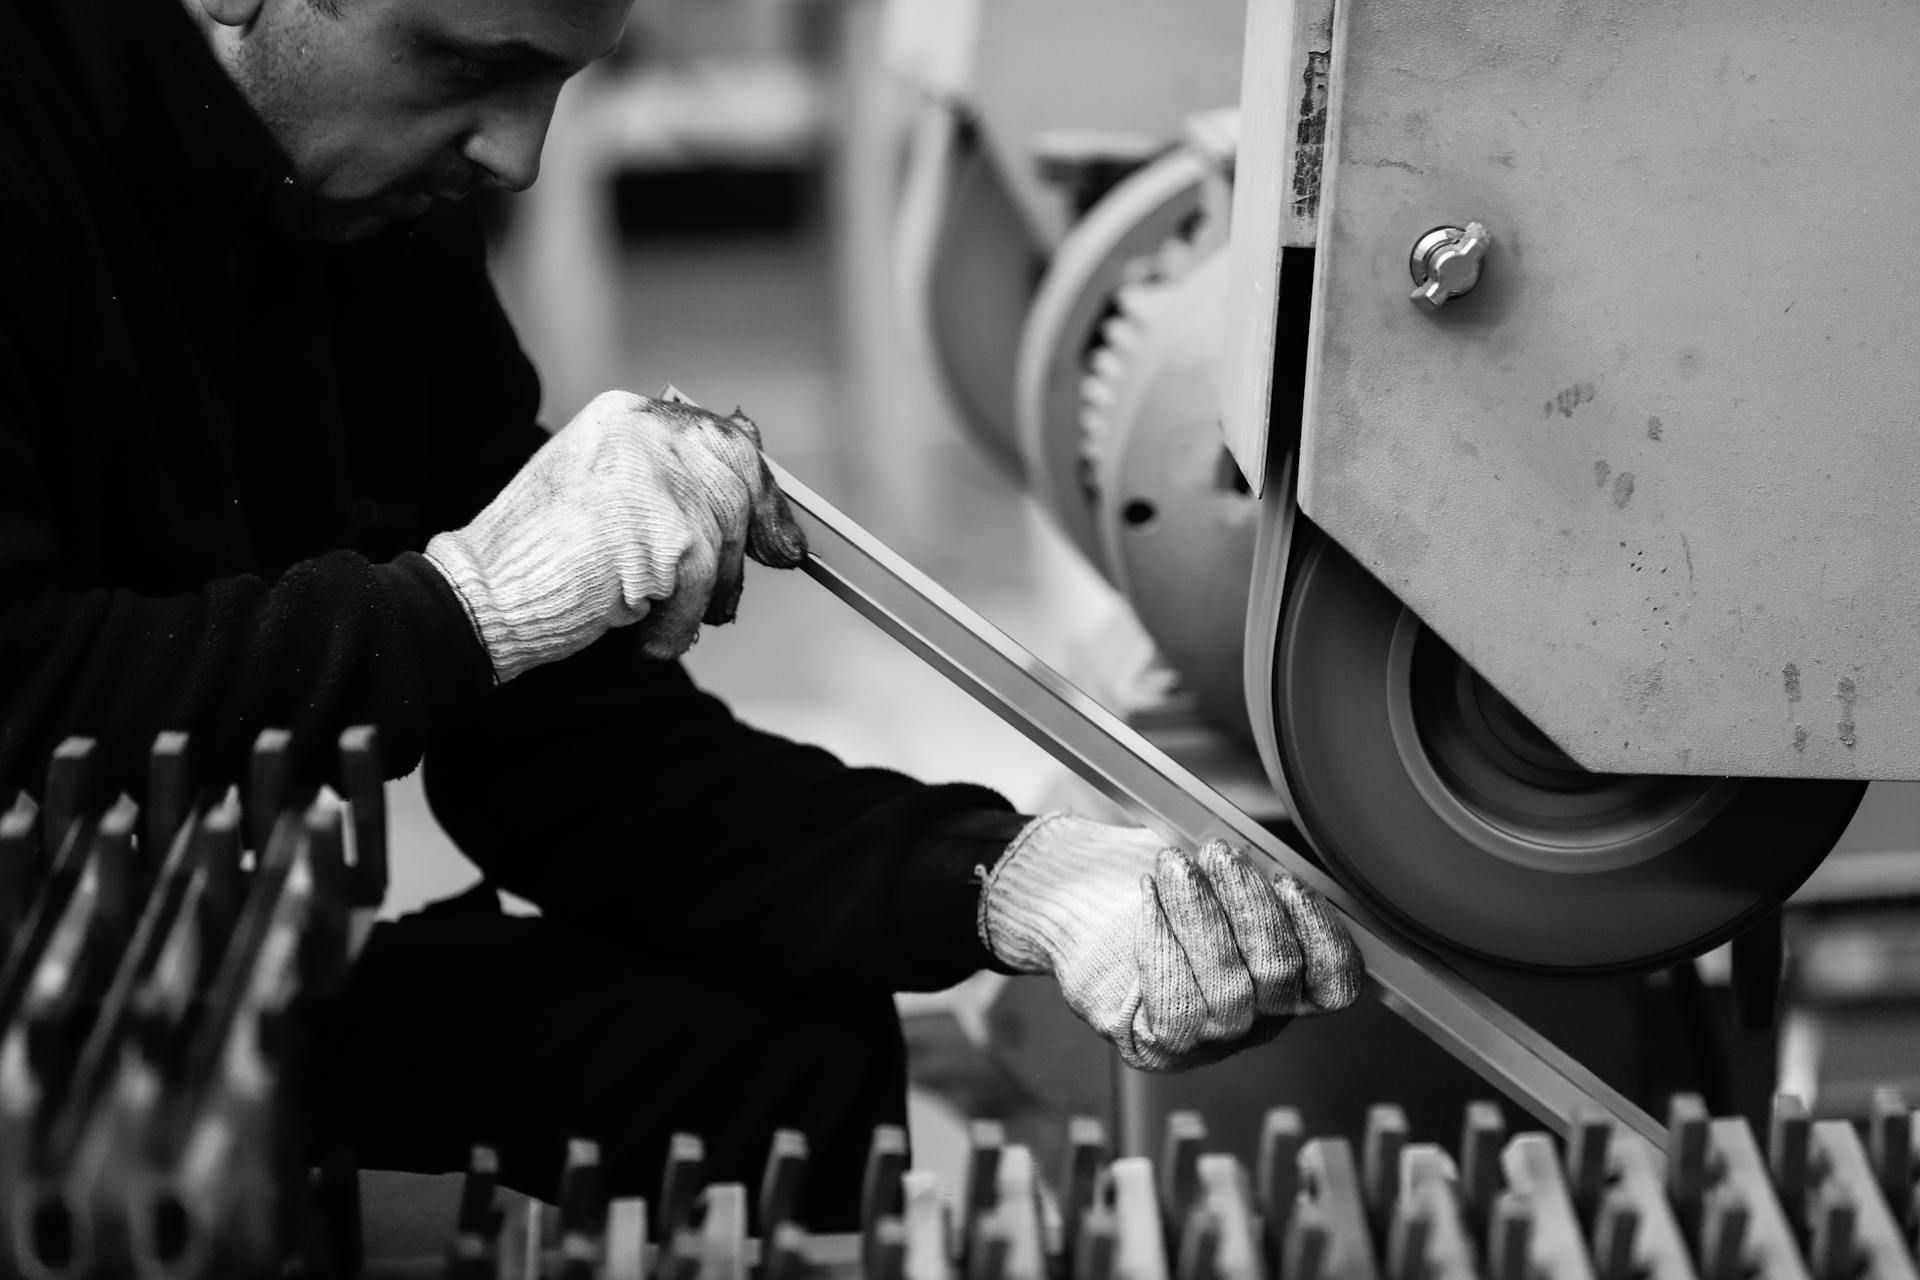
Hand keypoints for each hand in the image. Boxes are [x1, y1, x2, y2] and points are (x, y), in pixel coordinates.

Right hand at [425, 390, 806, 681]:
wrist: (482, 593)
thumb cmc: (537, 556)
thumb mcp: (607, 495)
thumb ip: (670, 486)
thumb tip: (757, 501)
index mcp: (627, 416)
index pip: (722, 440)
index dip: (759, 491)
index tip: (777, 536)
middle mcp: (645, 434)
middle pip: (739, 483)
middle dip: (748, 543)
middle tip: (730, 595)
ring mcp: (658, 481)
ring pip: (725, 539)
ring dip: (702, 593)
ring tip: (661, 615)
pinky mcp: (669, 534)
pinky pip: (703, 587)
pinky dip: (679, 623)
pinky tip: (648, 637)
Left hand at [978, 813, 1363, 1070]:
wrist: (1081, 901)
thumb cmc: (1158, 882)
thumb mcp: (1215, 865)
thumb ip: (1253, 867)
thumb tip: (1270, 853)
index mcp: (1290, 980)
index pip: (1335, 981)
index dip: (1320, 932)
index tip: (1287, 878)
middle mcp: (1259, 1019)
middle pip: (1279, 977)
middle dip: (1250, 905)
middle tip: (1219, 851)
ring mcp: (1210, 1039)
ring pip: (1229, 992)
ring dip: (1202, 917)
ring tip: (1175, 864)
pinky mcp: (1160, 1046)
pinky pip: (1176, 1005)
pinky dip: (1162, 943)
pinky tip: (1148, 897)